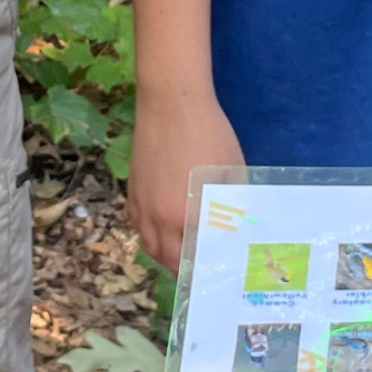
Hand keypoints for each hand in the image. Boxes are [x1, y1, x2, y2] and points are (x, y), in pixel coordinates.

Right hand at [128, 88, 242, 271]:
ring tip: (183, 252)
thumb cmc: (209, 134)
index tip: (223, 269)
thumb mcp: (232, 173)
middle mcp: (159, 219)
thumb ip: (234, 206)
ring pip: (149, 245)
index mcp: (188, 217)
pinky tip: (162, 227)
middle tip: (204, 266)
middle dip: (186, 269)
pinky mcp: (131, 190)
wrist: (171, 102)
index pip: (198, 258)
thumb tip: (239, 229)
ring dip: (165, 255)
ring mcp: (142, 205)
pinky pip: (137, 225)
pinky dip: (149, 234)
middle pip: (169, 260)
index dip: (210, 267)